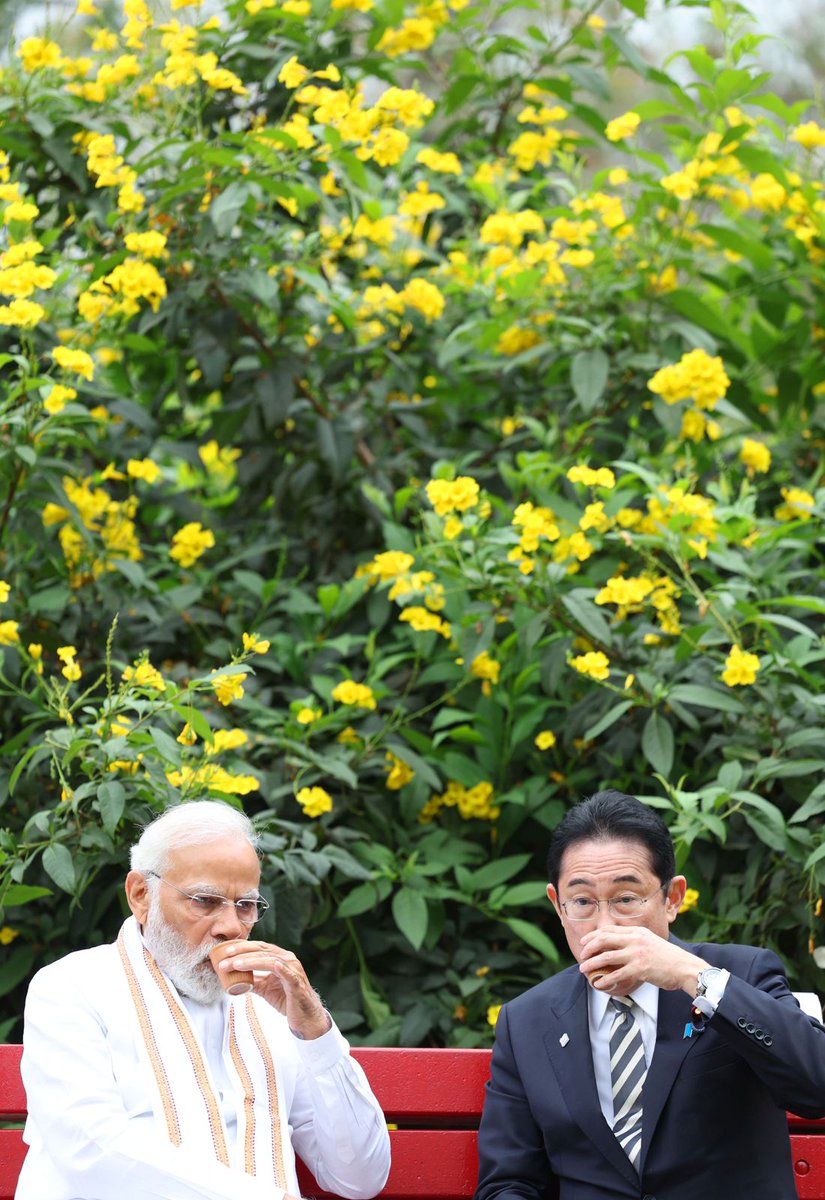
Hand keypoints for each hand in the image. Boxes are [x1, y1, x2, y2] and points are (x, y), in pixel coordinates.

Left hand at [215, 940, 331, 1038]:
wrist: (304, 1018)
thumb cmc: (287, 1000)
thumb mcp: (265, 988)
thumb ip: (253, 980)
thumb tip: (233, 978)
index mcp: (280, 957)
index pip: (259, 948)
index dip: (242, 947)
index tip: (225, 952)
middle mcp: (287, 959)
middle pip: (262, 950)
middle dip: (241, 952)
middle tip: (224, 958)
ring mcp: (293, 969)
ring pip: (270, 960)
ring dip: (250, 961)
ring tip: (235, 965)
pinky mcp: (297, 982)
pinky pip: (287, 972)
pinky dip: (279, 967)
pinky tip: (273, 965)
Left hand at [578, 925, 708, 995]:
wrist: (685, 968)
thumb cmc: (669, 958)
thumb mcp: (651, 941)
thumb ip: (636, 941)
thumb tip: (620, 945)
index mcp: (637, 931)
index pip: (610, 930)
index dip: (594, 935)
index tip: (584, 942)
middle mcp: (635, 939)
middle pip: (604, 939)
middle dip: (589, 947)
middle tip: (581, 954)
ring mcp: (636, 953)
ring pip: (606, 956)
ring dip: (592, 963)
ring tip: (584, 969)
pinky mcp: (639, 968)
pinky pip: (616, 974)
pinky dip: (604, 979)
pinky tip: (598, 984)